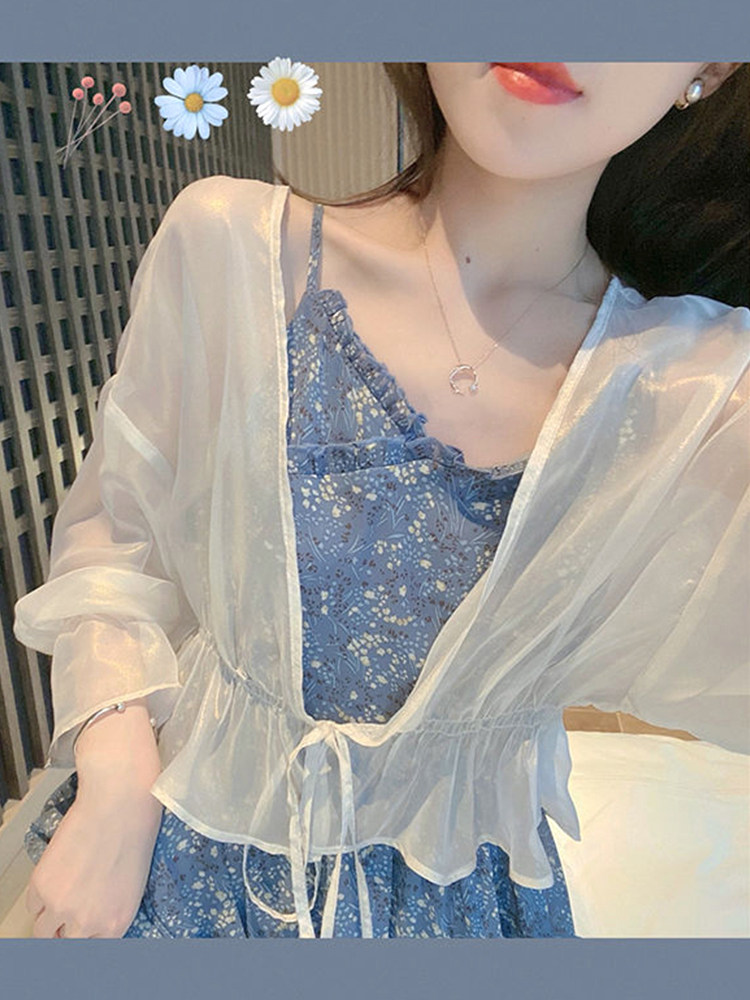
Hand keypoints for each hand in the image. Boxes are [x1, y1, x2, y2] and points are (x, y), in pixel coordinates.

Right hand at [25, 776, 163, 937]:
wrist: (119, 803)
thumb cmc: (136, 833)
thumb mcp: (134, 883)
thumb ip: (112, 908)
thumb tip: (96, 915)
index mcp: (116, 923)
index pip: (93, 949)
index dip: (86, 938)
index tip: (81, 933)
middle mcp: (87, 923)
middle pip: (65, 945)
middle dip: (66, 933)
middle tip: (67, 918)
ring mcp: (61, 906)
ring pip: (42, 931)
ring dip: (49, 917)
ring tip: (60, 898)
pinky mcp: (41, 886)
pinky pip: (33, 904)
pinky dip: (40, 895)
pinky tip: (55, 878)